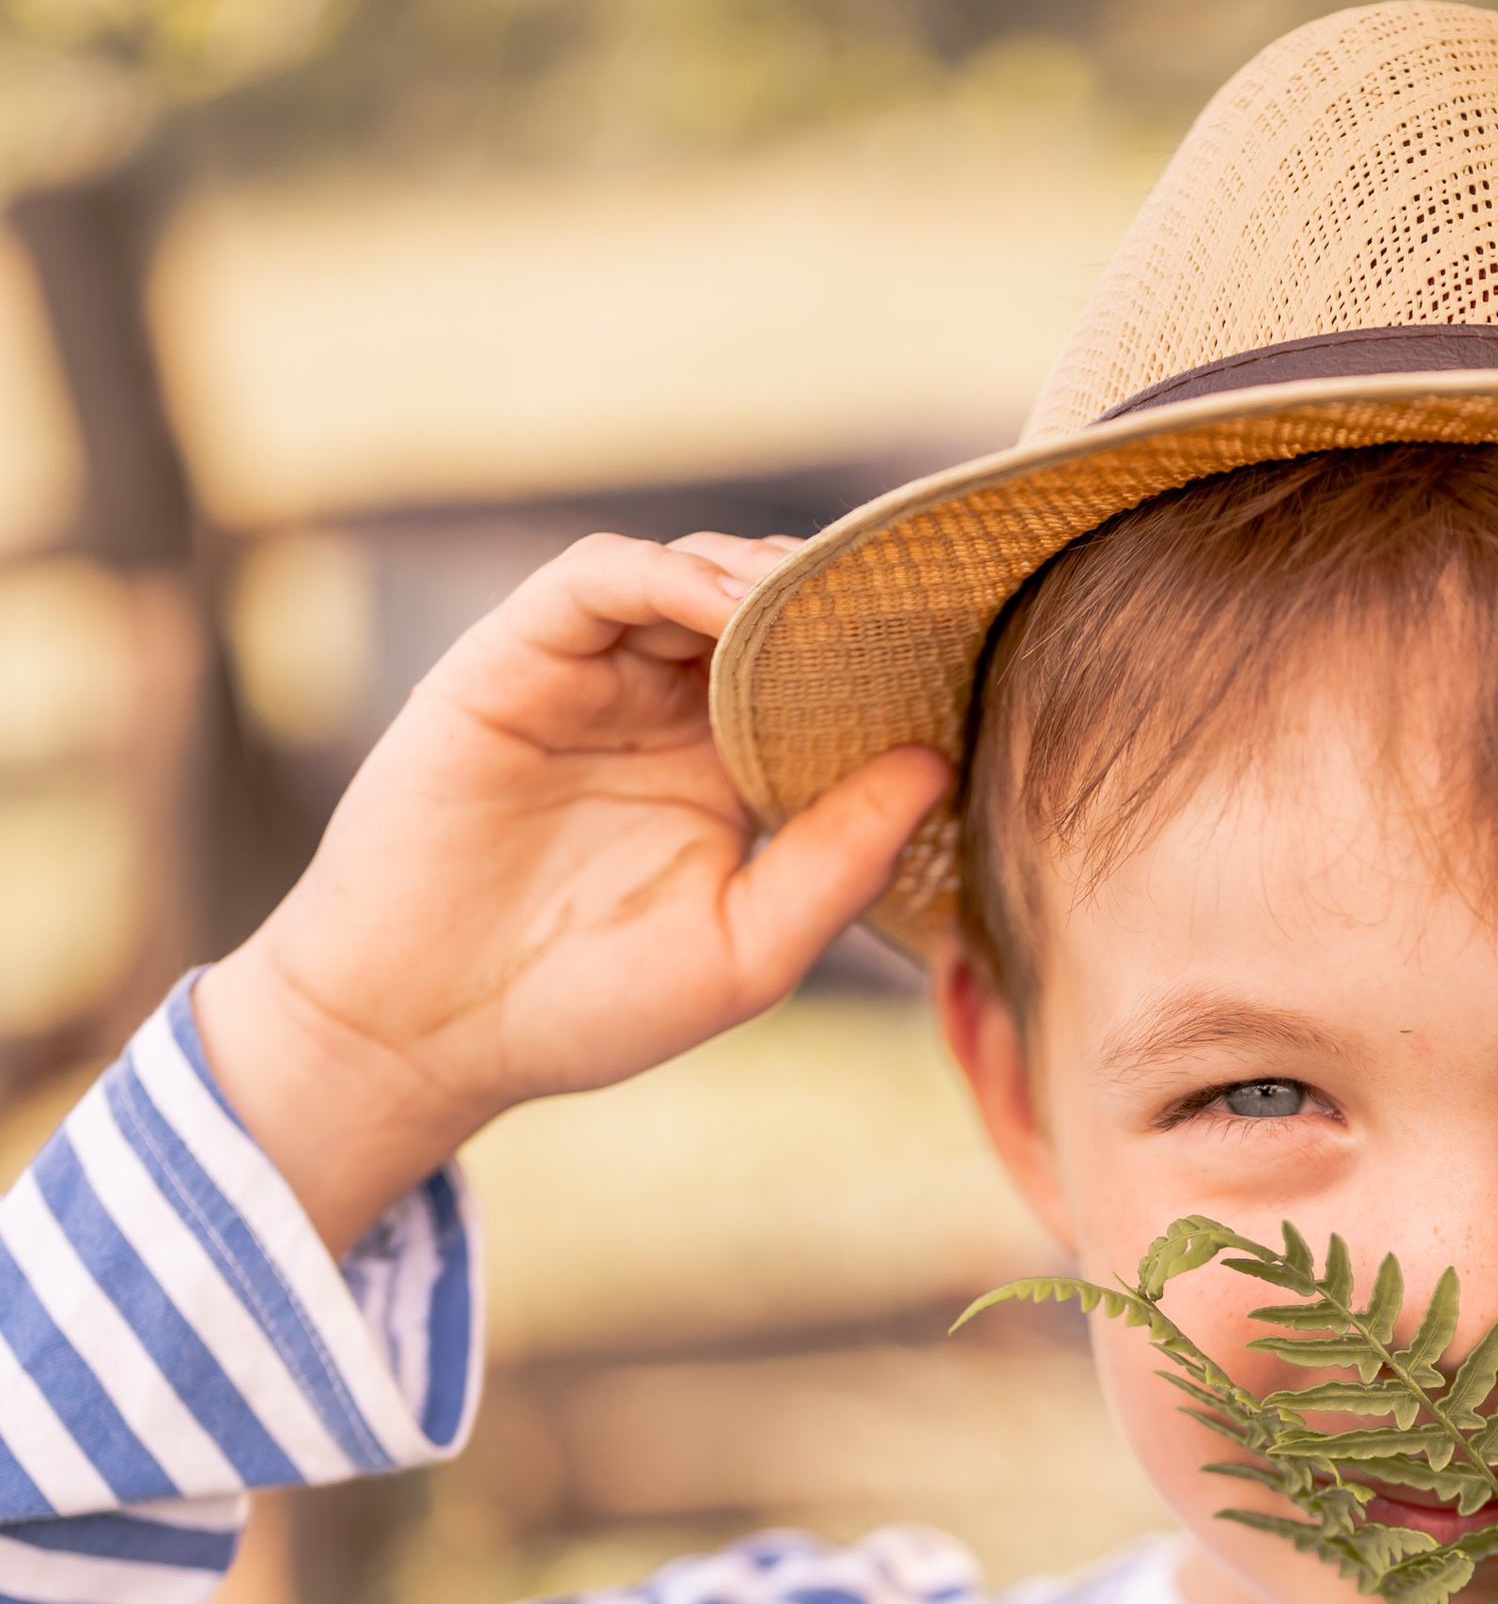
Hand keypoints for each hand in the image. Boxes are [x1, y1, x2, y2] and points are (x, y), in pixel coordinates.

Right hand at [195, 532, 950, 1254]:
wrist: (423, 1029)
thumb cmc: (584, 1009)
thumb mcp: (744, 950)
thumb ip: (837, 862)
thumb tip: (938, 764)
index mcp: (726, 777)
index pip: (822, 689)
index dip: (887, 667)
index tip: (969, 656)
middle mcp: (663, 714)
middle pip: (768, 615)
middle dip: (838, 599)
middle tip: (916, 596)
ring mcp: (590, 679)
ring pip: (693, 578)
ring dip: (765, 576)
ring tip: (829, 596)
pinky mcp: (516, 658)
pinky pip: (600, 579)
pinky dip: (669, 573)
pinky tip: (733, 602)